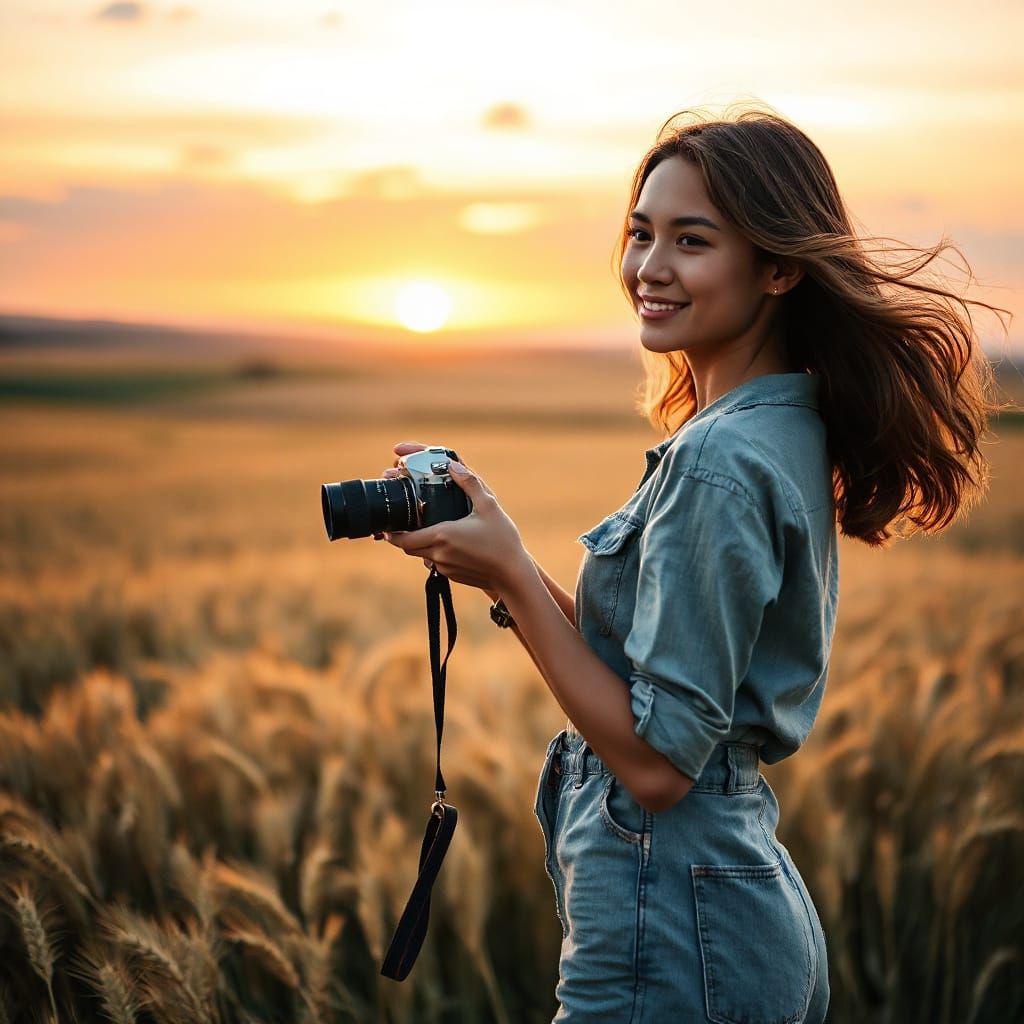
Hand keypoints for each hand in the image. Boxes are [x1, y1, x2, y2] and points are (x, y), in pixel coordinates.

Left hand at [377, 442, 531, 592]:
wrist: (514, 576)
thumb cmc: (503, 541)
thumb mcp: (489, 506)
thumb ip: (470, 483)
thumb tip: (453, 464)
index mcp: (441, 535)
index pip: (403, 538)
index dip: (391, 532)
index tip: (388, 523)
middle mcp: (438, 554)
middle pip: (408, 547)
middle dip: (404, 536)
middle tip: (406, 521)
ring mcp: (445, 568)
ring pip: (422, 555)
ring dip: (421, 544)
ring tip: (429, 528)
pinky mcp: (452, 577)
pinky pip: (436, 563)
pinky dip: (436, 553)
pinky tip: (451, 543)